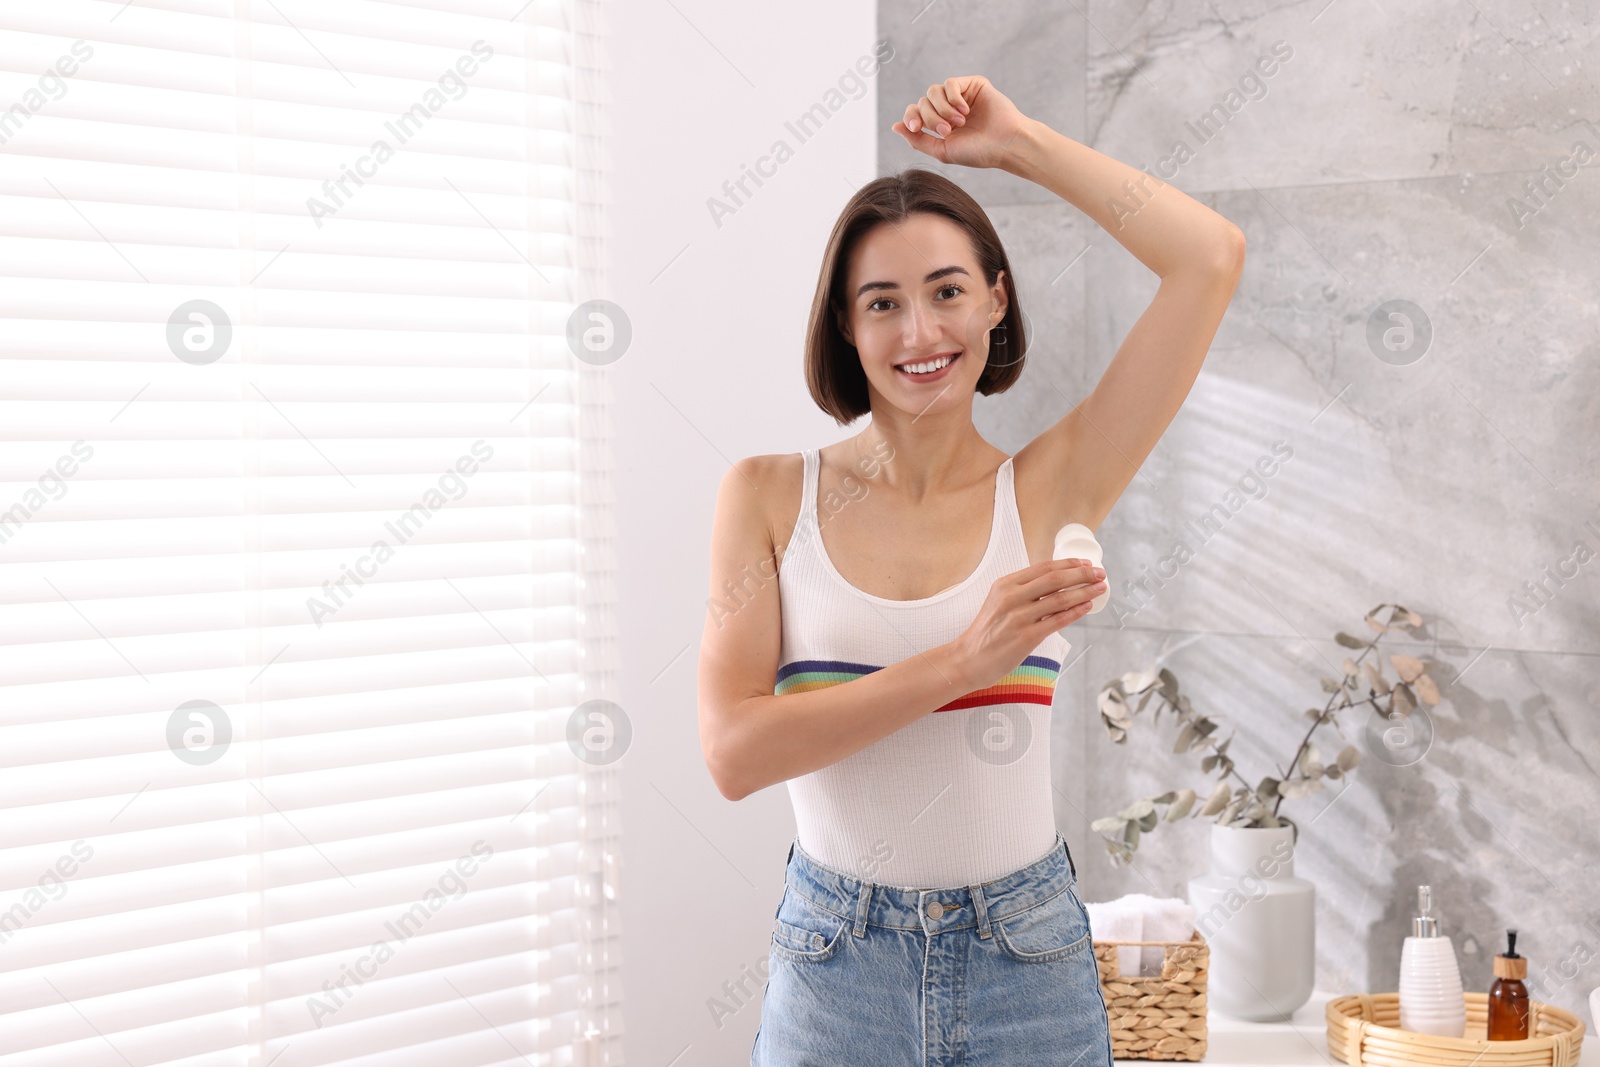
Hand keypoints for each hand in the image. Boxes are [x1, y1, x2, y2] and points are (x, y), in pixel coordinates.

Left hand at [890, 75, 1031, 170]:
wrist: (1005, 144)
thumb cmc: (978, 152)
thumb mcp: (942, 150)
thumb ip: (917, 140)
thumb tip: (895, 126)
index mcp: (940, 124)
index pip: (915, 113)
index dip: (912, 118)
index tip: (918, 128)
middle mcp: (948, 108)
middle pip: (922, 102)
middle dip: (931, 117)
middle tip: (948, 130)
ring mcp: (960, 96)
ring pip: (933, 91)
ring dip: (942, 109)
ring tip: (959, 122)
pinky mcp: (973, 85)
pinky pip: (950, 83)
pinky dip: (953, 98)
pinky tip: (965, 110)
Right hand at [951, 558, 1103, 691]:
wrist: (968, 659)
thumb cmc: (986, 633)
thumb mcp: (998, 603)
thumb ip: (1022, 593)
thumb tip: (1055, 586)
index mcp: (1005, 584)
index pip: (1043, 568)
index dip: (1068, 564)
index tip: (1086, 563)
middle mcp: (1012, 597)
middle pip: (1055, 579)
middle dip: (1082, 574)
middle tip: (1100, 573)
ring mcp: (1019, 617)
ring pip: (1060, 599)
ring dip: (1084, 592)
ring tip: (1100, 589)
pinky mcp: (1026, 637)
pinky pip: (1057, 620)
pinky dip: (1075, 612)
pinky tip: (1087, 606)